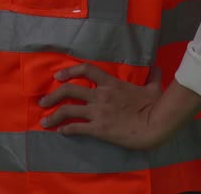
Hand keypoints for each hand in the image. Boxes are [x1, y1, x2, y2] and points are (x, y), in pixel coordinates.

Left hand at [38, 63, 168, 150]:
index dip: (70, 71)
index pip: (86, 70)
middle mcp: (100, 95)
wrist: (155, 124)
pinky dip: (66, 130)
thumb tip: (157, 67)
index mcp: (111, 83)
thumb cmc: (155, 105)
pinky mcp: (99, 129)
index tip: (58, 76)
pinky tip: (61, 132)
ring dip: (53, 116)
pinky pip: (77, 128)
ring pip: (68, 110)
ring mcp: (98, 112)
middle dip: (53, 96)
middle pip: (69, 90)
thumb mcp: (153, 87)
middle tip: (43, 102)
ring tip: (44, 122)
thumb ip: (152, 76)